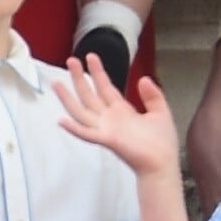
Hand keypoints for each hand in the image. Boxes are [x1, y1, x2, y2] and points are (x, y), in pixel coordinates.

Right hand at [53, 53, 179, 175]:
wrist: (163, 163)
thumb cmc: (161, 143)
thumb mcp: (160, 111)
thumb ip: (152, 95)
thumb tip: (143, 78)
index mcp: (122, 111)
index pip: (105, 87)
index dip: (97, 72)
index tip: (90, 57)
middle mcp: (110, 118)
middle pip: (89, 94)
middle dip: (79, 77)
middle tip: (71, 60)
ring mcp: (106, 129)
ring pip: (81, 111)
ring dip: (68, 98)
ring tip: (57, 83)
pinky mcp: (107, 140)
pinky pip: (87, 134)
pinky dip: (74, 128)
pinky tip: (62, 121)